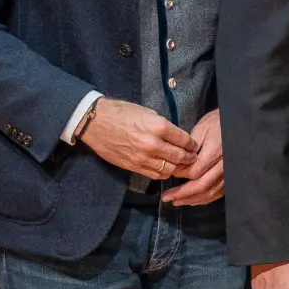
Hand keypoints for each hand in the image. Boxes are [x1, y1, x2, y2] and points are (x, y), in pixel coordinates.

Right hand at [78, 98, 197, 179]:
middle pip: (180, 157)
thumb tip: (175, 137)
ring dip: (178, 168)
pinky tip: (166, 169)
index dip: (192, 144)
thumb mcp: (148, 113)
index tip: (194, 146)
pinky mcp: (133, 166)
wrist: (95, 122)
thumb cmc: (121, 113)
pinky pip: (154, 174)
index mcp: (158, 127)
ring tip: (181, 165)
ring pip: (169, 169)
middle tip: (193, 157)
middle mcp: (152, 144)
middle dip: (189, 158)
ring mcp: (142, 157)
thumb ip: (163, 126)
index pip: (184, 140)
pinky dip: (164, 173)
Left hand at [164, 109, 223, 205]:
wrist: (236, 123)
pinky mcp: (231, 176)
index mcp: (216, 152)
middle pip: (202, 185)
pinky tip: (193, 200)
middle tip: (167, 198)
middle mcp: (224, 165)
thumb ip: (188, 149)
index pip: (194, 172)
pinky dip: (205, 199)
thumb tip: (178, 168)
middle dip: (183, 194)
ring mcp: (229, 172)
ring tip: (176, 201)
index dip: (180, 176)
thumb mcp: (200, 129)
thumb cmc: (216, 123)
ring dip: (192, 199)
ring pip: (211, 192)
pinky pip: (218, 192)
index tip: (168, 174)